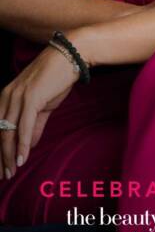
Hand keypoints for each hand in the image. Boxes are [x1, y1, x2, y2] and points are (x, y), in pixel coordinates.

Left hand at [0, 42, 79, 176]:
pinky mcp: (31, 99)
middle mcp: (7, 97)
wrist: (71, 56)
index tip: (1, 166)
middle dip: (0, 156)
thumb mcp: (44, 104)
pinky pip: (23, 128)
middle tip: (3, 175)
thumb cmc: (58, 77)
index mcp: (6, 96)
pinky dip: (22, 145)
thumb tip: (30, 144)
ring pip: (8, 133)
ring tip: (11, 172)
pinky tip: (22, 159)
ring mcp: (18, 97)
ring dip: (9, 155)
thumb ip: (35, 125)